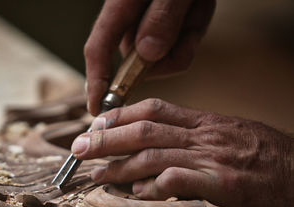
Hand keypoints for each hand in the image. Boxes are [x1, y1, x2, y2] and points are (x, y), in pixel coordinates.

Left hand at [72, 99, 293, 206]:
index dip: (118, 115)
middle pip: (144, 130)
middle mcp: (204, 135)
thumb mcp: (224, 137)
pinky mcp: (224, 183)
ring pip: (154, 155)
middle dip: (106, 139)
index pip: (152, 108)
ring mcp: (213, 158)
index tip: (94, 124)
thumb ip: (187, 142)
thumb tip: (145, 163)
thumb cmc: (261, 157)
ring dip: (118, 165)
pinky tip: (137, 192)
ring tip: (96, 176)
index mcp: (203, 121)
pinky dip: (153, 186)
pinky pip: (179, 180)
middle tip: (79, 149)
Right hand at [85, 0, 215, 114]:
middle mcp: (130, 18)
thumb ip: (162, 17)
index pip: (98, 51)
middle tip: (188, 29)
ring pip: (161, 55)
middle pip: (136, 59)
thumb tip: (147, 55)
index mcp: (120, 6)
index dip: (96, 83)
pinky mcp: (166, 23)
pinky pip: (178, 43)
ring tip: (196, 6)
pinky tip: (198, 7)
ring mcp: (148, 21)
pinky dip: (193, 31)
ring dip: (185, 39)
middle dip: (165, 58)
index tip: (97, 109)